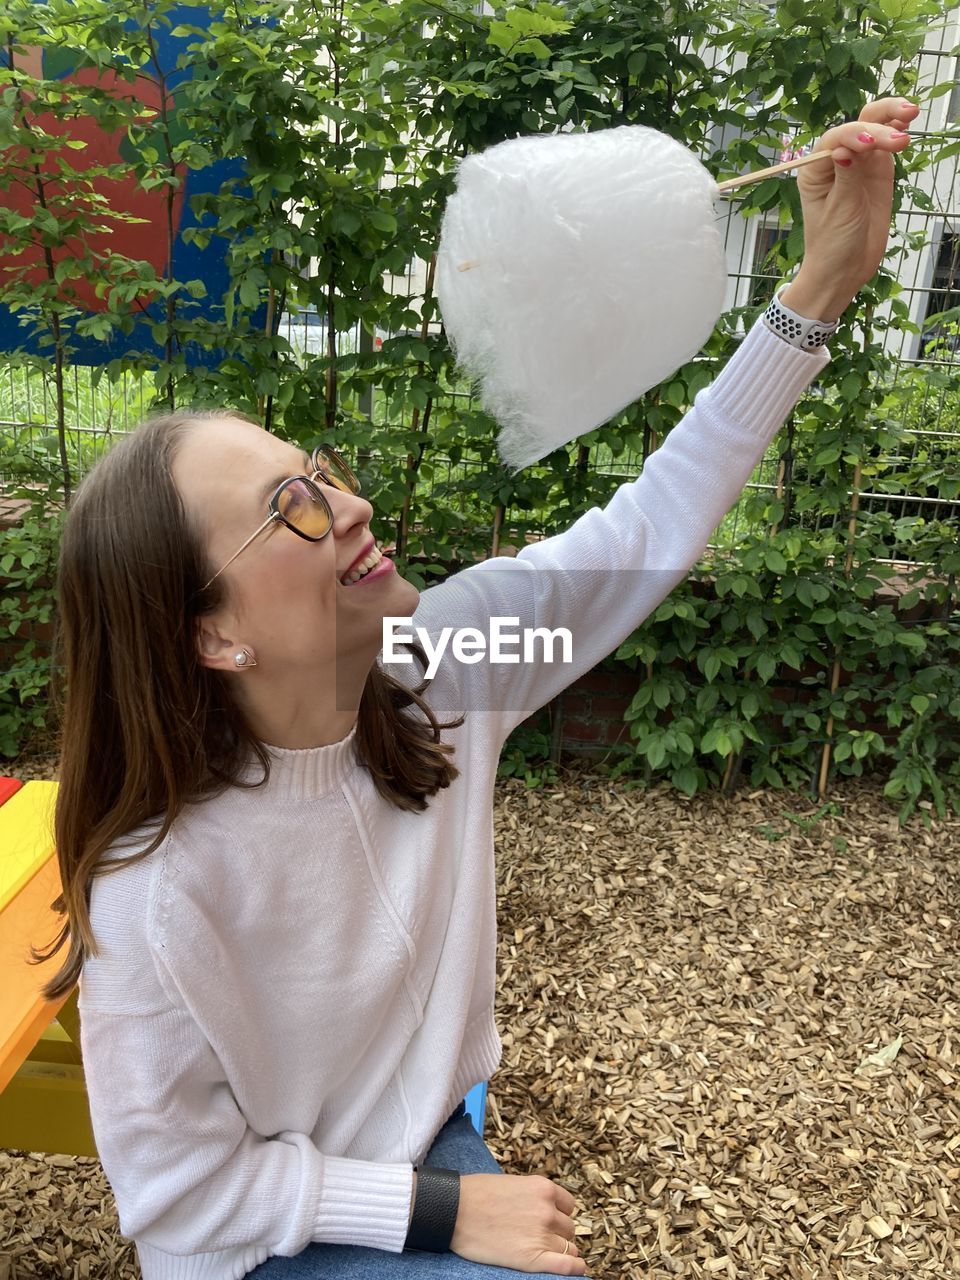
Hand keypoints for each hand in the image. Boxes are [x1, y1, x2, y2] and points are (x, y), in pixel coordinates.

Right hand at [451, 1173, 586, 1274]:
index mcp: (543, 1188)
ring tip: (544, 1252)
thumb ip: (532, 1196)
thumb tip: (541, 1208)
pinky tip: (578, 1268)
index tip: (550, 1221)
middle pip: (568, 1227)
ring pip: (568, 1246)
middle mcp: (547, 1210)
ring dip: (560, 1249)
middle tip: (539, 1237)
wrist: (454, 1211)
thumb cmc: (476, 1194)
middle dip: (557, 1232)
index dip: (559, 1214)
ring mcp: (542, 1234)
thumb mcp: (511, 1183)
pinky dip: (576, 1267)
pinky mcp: (533, 1258)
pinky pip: (567, 1265)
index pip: (568, 1206)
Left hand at [781, 96, 919, 321]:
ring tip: (911, 113)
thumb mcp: (840, 211)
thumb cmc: (832, 244)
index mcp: (815, 169)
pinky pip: (886, 145)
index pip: (835, 139)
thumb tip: (846, 148)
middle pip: (857, 126)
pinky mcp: (877, 172)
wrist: (844, 270)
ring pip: (873, 128)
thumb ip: (847, 177)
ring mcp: (858, 164)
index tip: (869, 144)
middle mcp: (836, 160)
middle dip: (879, 121)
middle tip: (901, 127)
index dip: (853, 135)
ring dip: (891, 117)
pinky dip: (896, 131)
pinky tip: (907, 123)